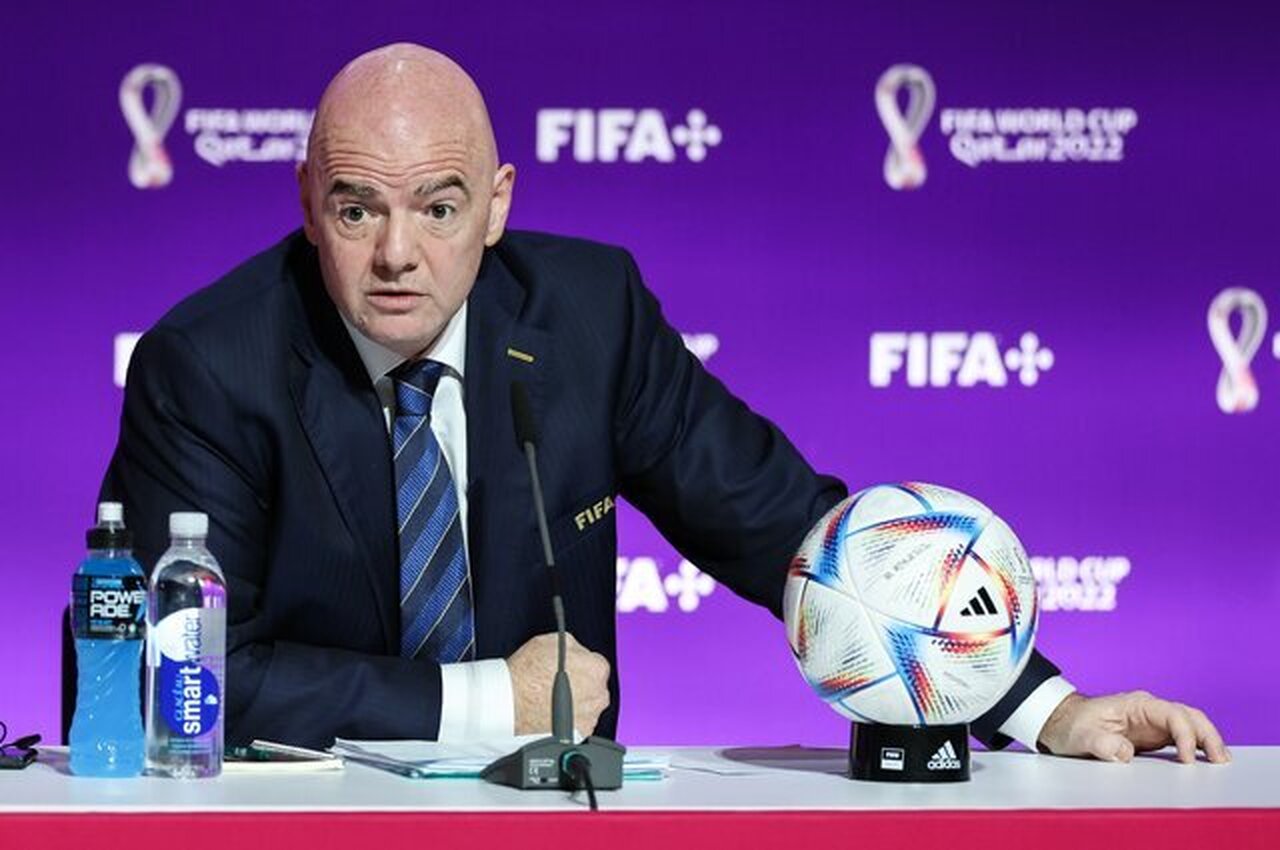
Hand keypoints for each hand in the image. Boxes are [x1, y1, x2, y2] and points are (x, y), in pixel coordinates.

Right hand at [507, 632, 610, 736]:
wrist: (510, 704)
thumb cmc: (527, 675)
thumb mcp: (552, 641)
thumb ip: (575, 647)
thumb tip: (578, 652)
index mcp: (597, 669)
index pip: (597, 663)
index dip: (581, 664)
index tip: (571, 668)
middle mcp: (599, 696)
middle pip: (594, 686)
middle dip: (581, 684)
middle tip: (559, 683)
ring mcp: (590, 718)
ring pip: (587, 707)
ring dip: (576, 703)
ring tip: (552, 699)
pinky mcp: (578, 735)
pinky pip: (578, 724)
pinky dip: (569, 720)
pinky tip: (552, 712)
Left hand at [1038, 690, 1229, 763]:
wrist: (1062, 723)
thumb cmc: (1072, 725)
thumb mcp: (1081, 735)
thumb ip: (1102, 743)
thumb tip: (1125, 753)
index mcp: (1135, 704)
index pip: (1171, 714)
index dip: (1183, 735)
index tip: (1186, 759)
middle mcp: (1149, 710)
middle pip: (1188, 716)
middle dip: (1207, 735)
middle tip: (1220, 759)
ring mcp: (1153, 722)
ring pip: (1190, 725)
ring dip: (1207, 739)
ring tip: (1221, 761)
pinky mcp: (1153, 736)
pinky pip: (1182, 738)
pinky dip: (1198, 746)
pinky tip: (1207, 760)